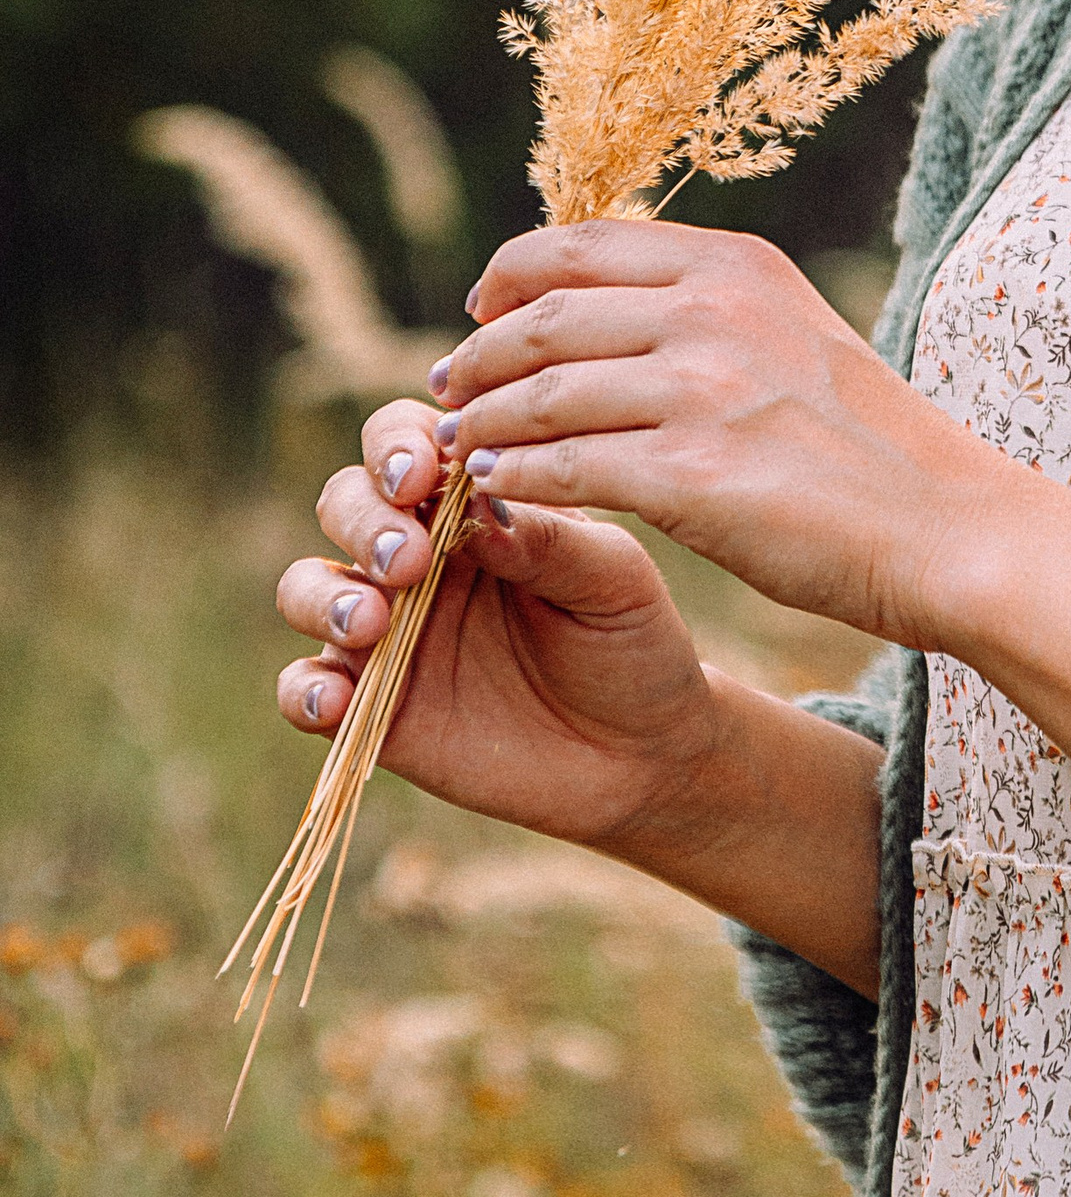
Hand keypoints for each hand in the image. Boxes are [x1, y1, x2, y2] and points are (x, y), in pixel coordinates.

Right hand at [273, 399, 724, 858]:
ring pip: (306, 587)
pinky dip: (303, 689)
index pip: (406, 444)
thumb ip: (548, 539)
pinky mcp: (373, 706)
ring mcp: (387, 631)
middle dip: (362, 518)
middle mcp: (418, 556)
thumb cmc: (632, 641)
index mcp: (473, 504)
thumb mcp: (613, 579)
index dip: (397, 446)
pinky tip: (333, 700)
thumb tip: (478, 506)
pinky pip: (305, 689)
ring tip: (369, 621)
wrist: (641, 752)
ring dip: (320, 595)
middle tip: (409, 558)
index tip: (422, 473)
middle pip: (345, 502)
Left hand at [437, 219, 1070, 912]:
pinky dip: (509, 478)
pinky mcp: (692, 474)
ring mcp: (704, 389)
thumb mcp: (796, 335)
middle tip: (446, 387)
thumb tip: (613, 308)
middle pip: (545, 313)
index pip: (582, 241)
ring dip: (478, 421)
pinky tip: (488, 495)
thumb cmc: (870, 446)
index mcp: (738, 264)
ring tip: (451, 449)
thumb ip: (712, 310)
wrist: (947, 526)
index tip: (480, 311)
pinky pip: (561, 468)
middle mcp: (717, 309)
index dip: (510, 274)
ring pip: (540, 392)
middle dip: (477, 353)